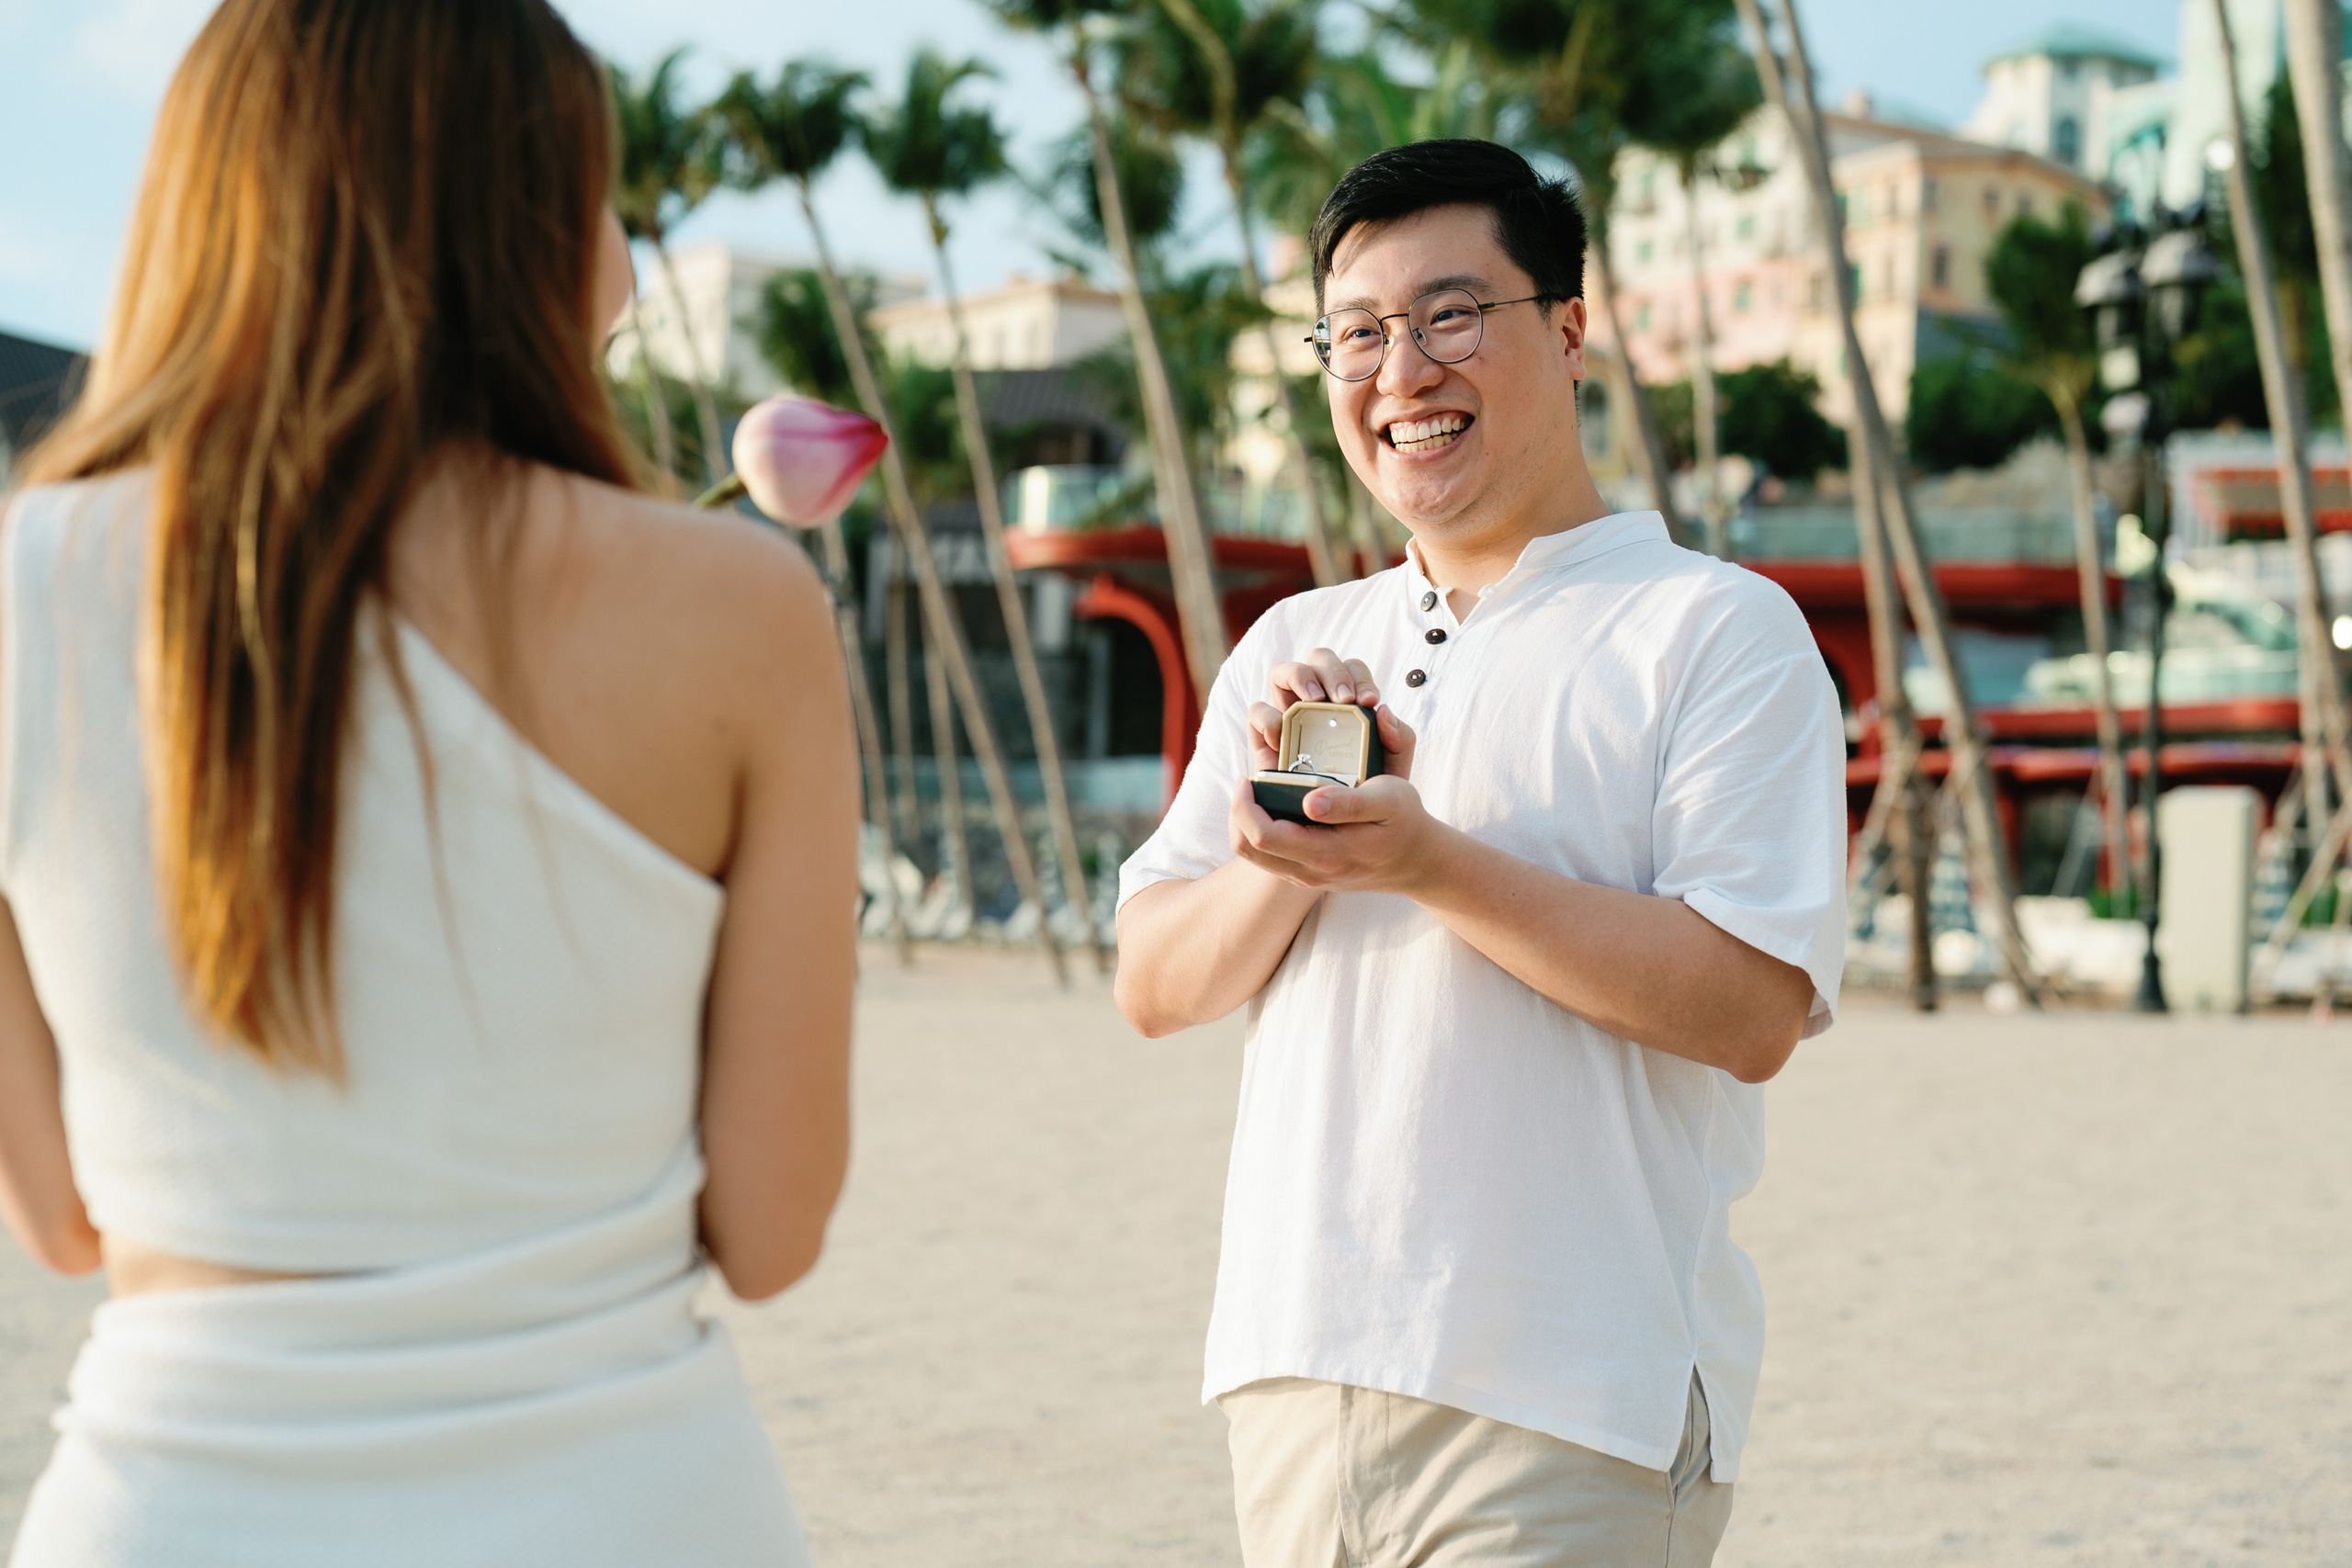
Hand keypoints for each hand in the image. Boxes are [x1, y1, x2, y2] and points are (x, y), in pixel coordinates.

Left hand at [1226, 764, 1447, 896]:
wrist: (1418, 861)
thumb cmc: (1405, 823)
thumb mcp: (1390, 800)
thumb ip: (1349, 802)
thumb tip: (1308, 801)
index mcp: (1327, 852)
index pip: (1262, 836)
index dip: (1244, 805)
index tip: (1248, 776)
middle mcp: (1311, 871)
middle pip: (1247, 848)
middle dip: (1238, 812)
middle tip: (1248, 781)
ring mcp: (1307, 876)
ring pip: (1253, 856)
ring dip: (1245, 823)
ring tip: (1256, 792)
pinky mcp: (1308, 875)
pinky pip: (1268, 858)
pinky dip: (1259, 832)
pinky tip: (1273, 808)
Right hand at [1248, 652, 1415, 780]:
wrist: (1343, 826)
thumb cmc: (1370, 791)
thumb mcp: (1395, 768)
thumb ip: (1400, 739)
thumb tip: (1383, 711)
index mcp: (1349, 700)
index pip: (1352, 669)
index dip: (1358, 676)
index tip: (1367, 701)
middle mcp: (1317, 699)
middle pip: (1318, 659)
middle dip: (1331, 671)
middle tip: (1344, 698)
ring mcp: (1288, 714)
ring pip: (1283, 672)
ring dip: (1298, 676)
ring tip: (1313, 700)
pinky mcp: (1264, 737)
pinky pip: (1258, 712)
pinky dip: (1268, 716)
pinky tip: (1285, 736)